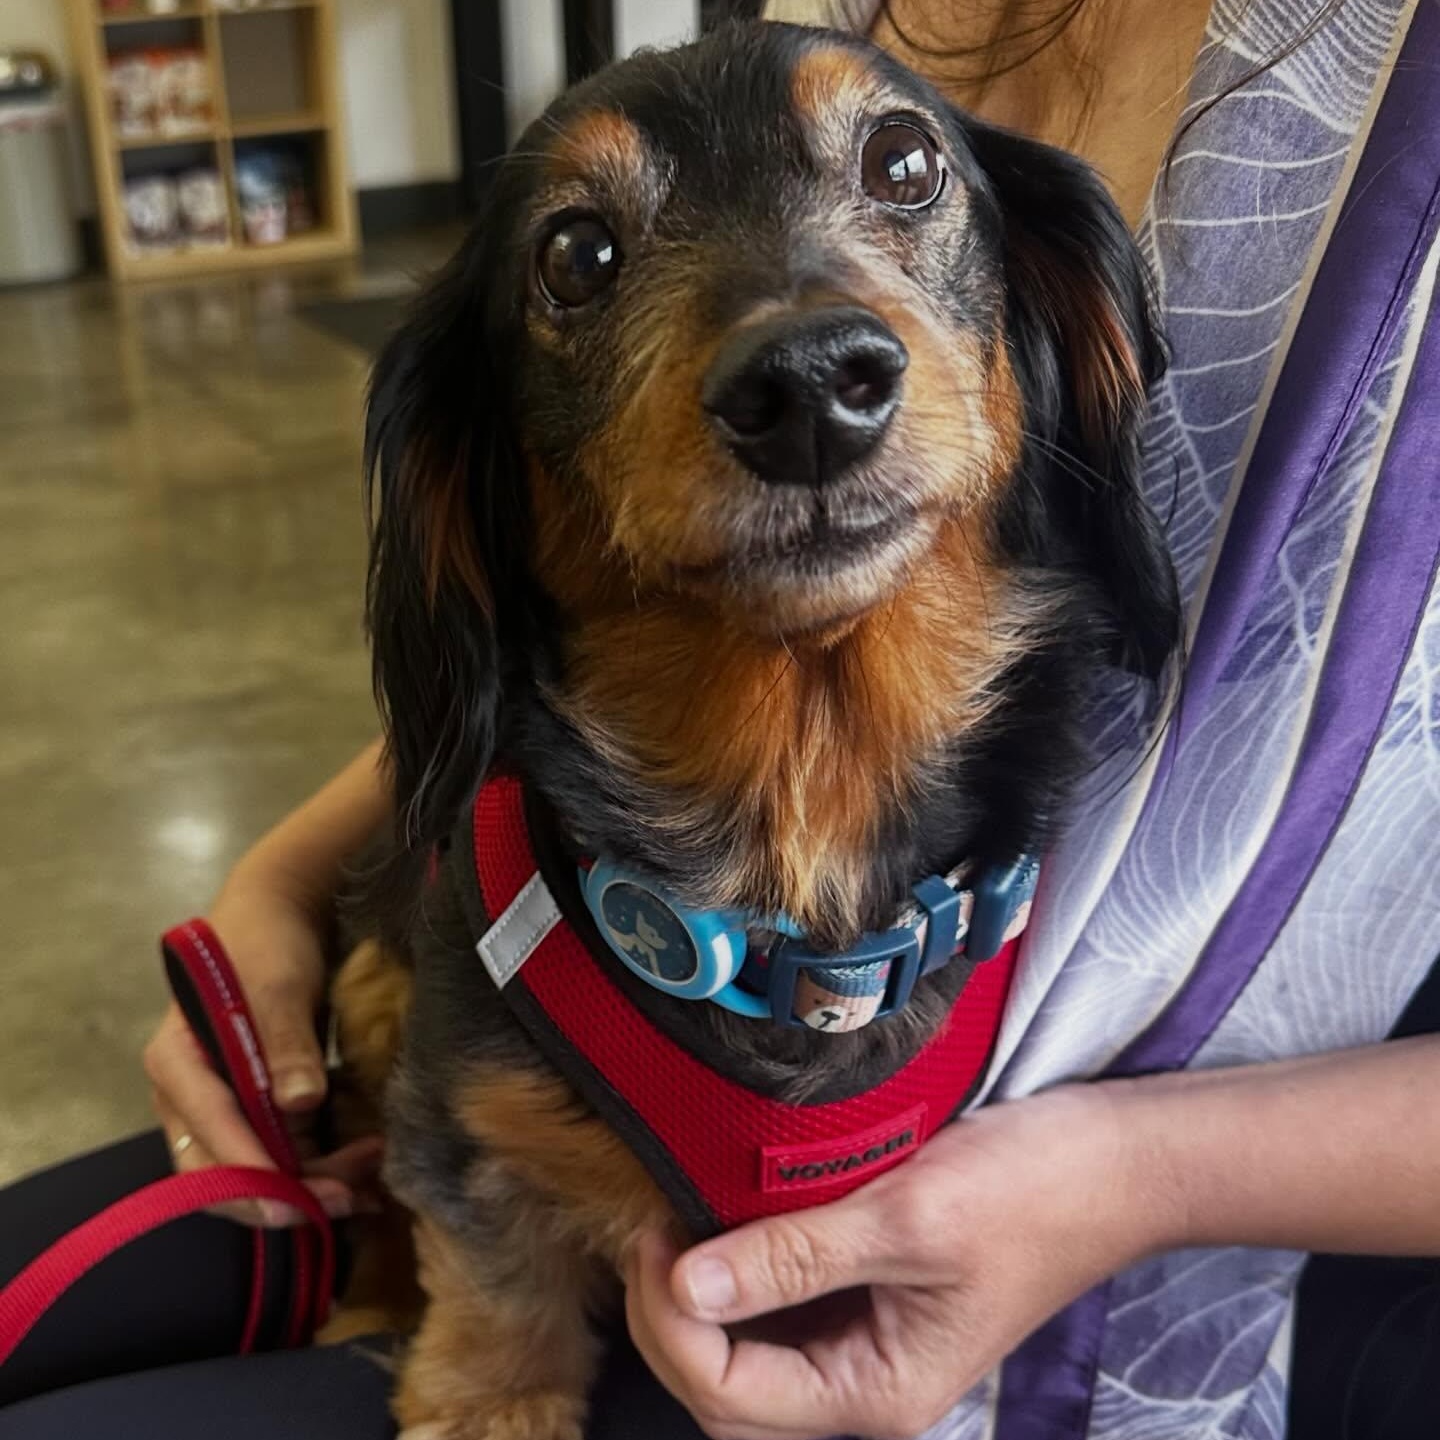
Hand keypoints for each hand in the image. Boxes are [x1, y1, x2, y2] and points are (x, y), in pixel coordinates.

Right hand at [143, 869, 381, 1226]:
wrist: (283, 910)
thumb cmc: (268, 942)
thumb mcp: (278, 985)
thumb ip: (286, 1043)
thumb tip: (299, 1106)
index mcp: (175, 1065)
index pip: (207, 1133)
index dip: (249, 1174)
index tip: (294, 1202)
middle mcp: (191, 1096)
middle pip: (220, 1171)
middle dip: (280, 1195)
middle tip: (344, 1201)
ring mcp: (226, 1104)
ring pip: (257, 1169)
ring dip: (310, 1184)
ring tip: (370, 1185)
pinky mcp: (260, 1105)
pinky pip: (283, 1151)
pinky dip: (320, 1166)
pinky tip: (364, 1171)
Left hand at [625, 1084, 1173, 1439]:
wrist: (1112, 1161)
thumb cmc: (1029, 1191)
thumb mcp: (907, 1219)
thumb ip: (794, 1256)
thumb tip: (685, 1287)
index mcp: (879, 1392)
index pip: (729, 1394)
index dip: (671, 1324)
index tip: (653, 1236)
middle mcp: (866, 1383)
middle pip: (726, 1390)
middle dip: (669, 1319)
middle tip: (650, 1229)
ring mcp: (869, 1341)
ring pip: (747, 1353)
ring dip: (698, 1298)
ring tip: (674, 1220)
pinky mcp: (872, 1296)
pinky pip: (782, 1308)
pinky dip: (739, 1273)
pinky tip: (723, 1217)